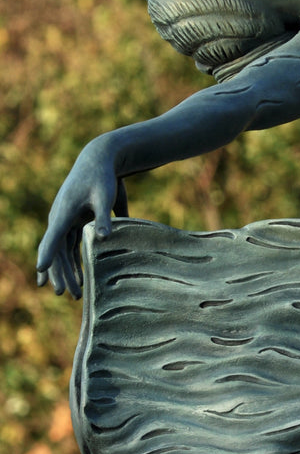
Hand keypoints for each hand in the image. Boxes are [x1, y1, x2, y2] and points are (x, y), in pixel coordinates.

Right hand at [36, 136, 128, 298]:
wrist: (99, 159)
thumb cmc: (102, 176)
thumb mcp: (104, 195)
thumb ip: (105, 217)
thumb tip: (105, 238)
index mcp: (64, 212)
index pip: (52, 238)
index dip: (46, 256)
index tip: (40, 273)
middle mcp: (60, 218)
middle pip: (57, 251)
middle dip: (60, 273)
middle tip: (65, 294)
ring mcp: (66, 220)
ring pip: (63, 252)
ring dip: (68, 272)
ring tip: (76, 294)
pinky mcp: (76, 221)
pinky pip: (72, 247)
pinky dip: (75, 263)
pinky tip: (81, 278)